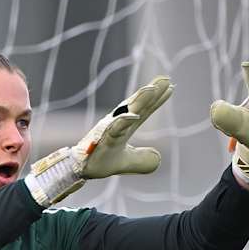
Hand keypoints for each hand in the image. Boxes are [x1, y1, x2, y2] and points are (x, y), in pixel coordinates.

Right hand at [25, 76, 172, 205]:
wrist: (78, 169)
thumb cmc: (100, 161)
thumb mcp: (127, 162)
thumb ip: (142, 160)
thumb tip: (158, 158)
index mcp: (124, 127)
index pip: (144, 111)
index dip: (156, 100)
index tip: (170, 87)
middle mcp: (117, 124)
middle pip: (137, 106)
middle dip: (150, 92)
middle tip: (165, 79)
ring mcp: (109, 130)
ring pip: (126, 112)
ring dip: (139, 101)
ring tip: (152, 90)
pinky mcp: (102, 140)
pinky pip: (113, 129)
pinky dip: (122, 122)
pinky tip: (133, 116)